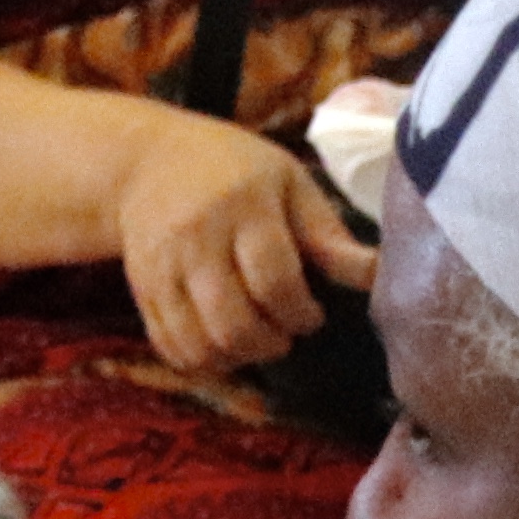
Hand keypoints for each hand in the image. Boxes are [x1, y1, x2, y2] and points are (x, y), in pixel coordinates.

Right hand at [111, 112, 374, 374]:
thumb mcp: (288, 182)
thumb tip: (378, 275)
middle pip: (233, 322)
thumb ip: (328, 233)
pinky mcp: (140, 287)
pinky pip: (170, 345)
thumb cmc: (234, 168)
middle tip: (284, 330)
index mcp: (243, 206)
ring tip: (254, 338)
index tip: (312, 312)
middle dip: (271, 342)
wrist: (146, 159)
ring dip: (238, 357)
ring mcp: (161, 266)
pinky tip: (222, 342)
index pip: (274, 279)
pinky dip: (202, 359)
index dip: (302, 312)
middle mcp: (195, 238)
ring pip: (200, 344)